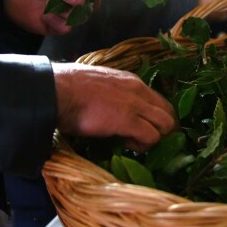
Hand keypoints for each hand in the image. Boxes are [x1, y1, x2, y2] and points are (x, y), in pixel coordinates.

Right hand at [51, 62, 175, 151]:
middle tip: (150, 141)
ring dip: (156, 138)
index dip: (158, 117)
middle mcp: (139, 90)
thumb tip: (114, 109)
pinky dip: (144, 145)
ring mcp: (136, 105)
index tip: (150, 129)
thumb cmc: (70, 90)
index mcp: (132, 81)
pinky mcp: (129, 120)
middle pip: (169, 112)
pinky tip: (128, 144)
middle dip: (165, 130)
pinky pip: (151, 136)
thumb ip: (114, 96)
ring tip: (137, 144)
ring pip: (166, 124)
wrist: (57, 91)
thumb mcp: (100, 87)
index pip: (159, 100)